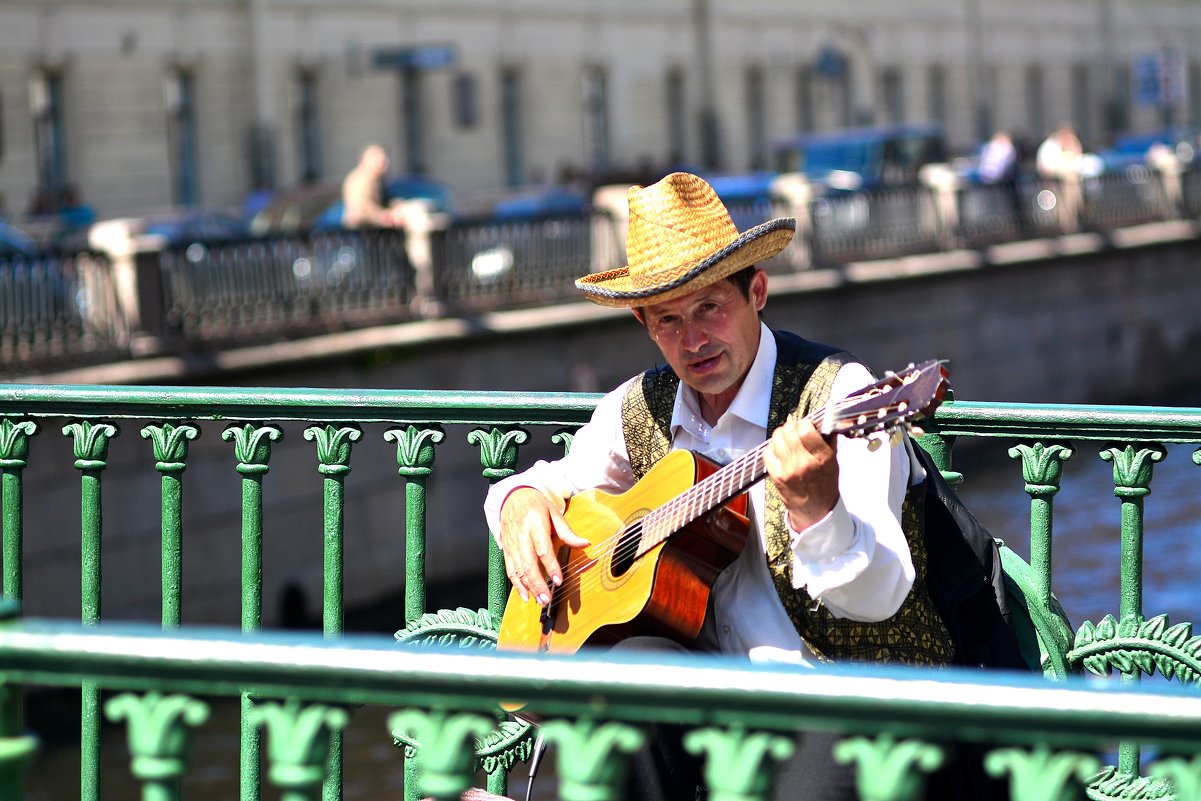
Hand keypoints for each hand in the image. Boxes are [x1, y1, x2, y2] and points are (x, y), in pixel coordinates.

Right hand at [499, 487, 589, 604]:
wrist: (511, 497)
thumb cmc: (535, 505)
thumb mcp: (554, 513)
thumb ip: (568, 532)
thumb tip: (585, 544)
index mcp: (535, 524)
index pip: (543, 548)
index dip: (550, 566)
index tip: (558, 580)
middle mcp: (521, 535)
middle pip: (528, 563)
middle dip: (537, 583)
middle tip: (547, 598)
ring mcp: (512, 544)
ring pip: (517, 569)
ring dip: (528, 587)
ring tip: (539, 600)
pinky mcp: (506, 550)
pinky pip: (510, 570)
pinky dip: (516, 585)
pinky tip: (525, 595)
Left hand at [763, 416, 839, 530]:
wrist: (814, 510)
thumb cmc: (825, 484)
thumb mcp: (833, 462)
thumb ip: (829, 441)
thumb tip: (823, 421)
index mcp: (822, 458)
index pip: (806, 430)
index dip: (804, 423)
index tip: (806, 425)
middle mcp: (804, 463)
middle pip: (789, 431)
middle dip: (791, 427)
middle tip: (795, 430)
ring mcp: (788, 470)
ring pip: (777, 439)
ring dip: (781, 435)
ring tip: (786, 439)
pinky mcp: (776, 475)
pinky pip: (767, 452)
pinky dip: (772, 448)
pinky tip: (779, 451)